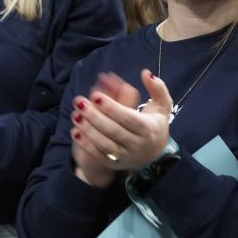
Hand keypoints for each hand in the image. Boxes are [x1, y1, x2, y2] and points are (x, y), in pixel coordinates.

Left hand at [70, 70, 172, 187]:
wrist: (155, 154)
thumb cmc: (155, 124)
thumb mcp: (162, 106)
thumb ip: (158, 88)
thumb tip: (146, 73)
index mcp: (148, 128)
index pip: (129, 118)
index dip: (112, 108)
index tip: (95, 96)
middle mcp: (137, 144)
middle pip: (114, 131)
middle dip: (95, 116)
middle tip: (79, 102)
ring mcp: (125, 156)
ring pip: (104, 144)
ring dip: (87, 130)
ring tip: (75, 115)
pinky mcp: (114, 164)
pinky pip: (98, 155)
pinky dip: (85, 144)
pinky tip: (74, 131)